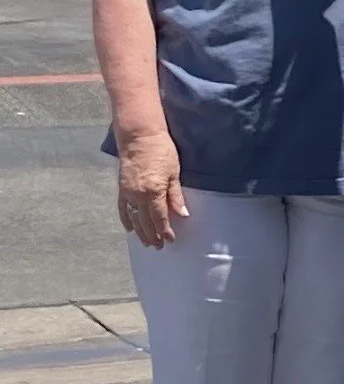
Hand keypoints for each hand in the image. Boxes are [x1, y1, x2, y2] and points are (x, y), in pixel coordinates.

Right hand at [117, 133, 188, 247]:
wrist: (139, 137)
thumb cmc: (161, 151)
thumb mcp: (174, 173)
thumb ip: (176, 196)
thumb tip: (183, 214)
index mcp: (153, 192)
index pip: (160, 218)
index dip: (165, 231)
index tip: (170, 240)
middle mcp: (138, 195)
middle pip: (145, 222)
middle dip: (153, 235)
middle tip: (159, 246)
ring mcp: (127, 193)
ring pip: (133, 219)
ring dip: (140, 232)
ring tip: (147, 242)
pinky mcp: (121, 188)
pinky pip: (122, 209)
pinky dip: (126, 220)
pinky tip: (130, 228)